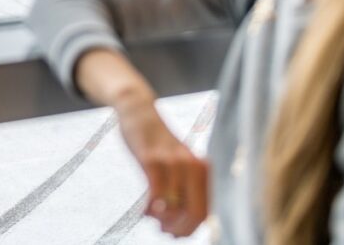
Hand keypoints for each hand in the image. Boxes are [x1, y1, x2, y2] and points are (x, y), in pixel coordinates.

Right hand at [115, 93, 209, 236]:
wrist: (139, 111)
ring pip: (174, 208)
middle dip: (179, 230)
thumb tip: (181, 225)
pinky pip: (154, 195)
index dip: (190, 229)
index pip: (204, 212)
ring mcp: (171, 162)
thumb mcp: (177, 163)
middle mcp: (192, 165)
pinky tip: (142, 211)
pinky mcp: (150, 159)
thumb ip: (185, 188)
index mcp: (202, 168)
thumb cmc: (157, 142)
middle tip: (163, 231)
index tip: (175, 234)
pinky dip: (148, 210)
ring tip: (151, 218)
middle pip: (194, 213)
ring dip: (160, 221)